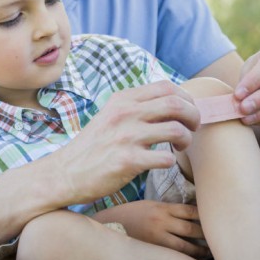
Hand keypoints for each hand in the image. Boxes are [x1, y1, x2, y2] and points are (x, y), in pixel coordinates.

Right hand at [53, 81, 200, 204]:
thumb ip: (137, 106)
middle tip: (192, 129)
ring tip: (180, 147)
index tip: (189, 111)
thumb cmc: (94, 146)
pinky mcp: (127, 161)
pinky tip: (163, 162)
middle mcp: (125, 113)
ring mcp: (126, 136)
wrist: (65, 172)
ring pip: (176, 130)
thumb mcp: (111, 114)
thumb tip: (173, 101)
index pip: (167, 87)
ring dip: (186, 140)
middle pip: (176, 104)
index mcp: (123, 99)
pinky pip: (166, 158)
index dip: (186, 98)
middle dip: (194, 116)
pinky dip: (171, 161)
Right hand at [94, 201, 209, 258]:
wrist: (110, 224)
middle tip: (219, 238)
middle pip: (192, 228)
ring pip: (185, 246)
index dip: (204, 215)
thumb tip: (189, 214)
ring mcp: (158, 237)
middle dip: (206, 234)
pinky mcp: (153, 248)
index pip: (190, 210)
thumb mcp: (150, 205)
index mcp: (163, 207)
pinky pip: (174, 254)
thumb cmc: (132, 214)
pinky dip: (186, 258)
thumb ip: (168, 209)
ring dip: (199, 250)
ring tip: (209, 253)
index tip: (216, 219)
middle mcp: (162, 221)